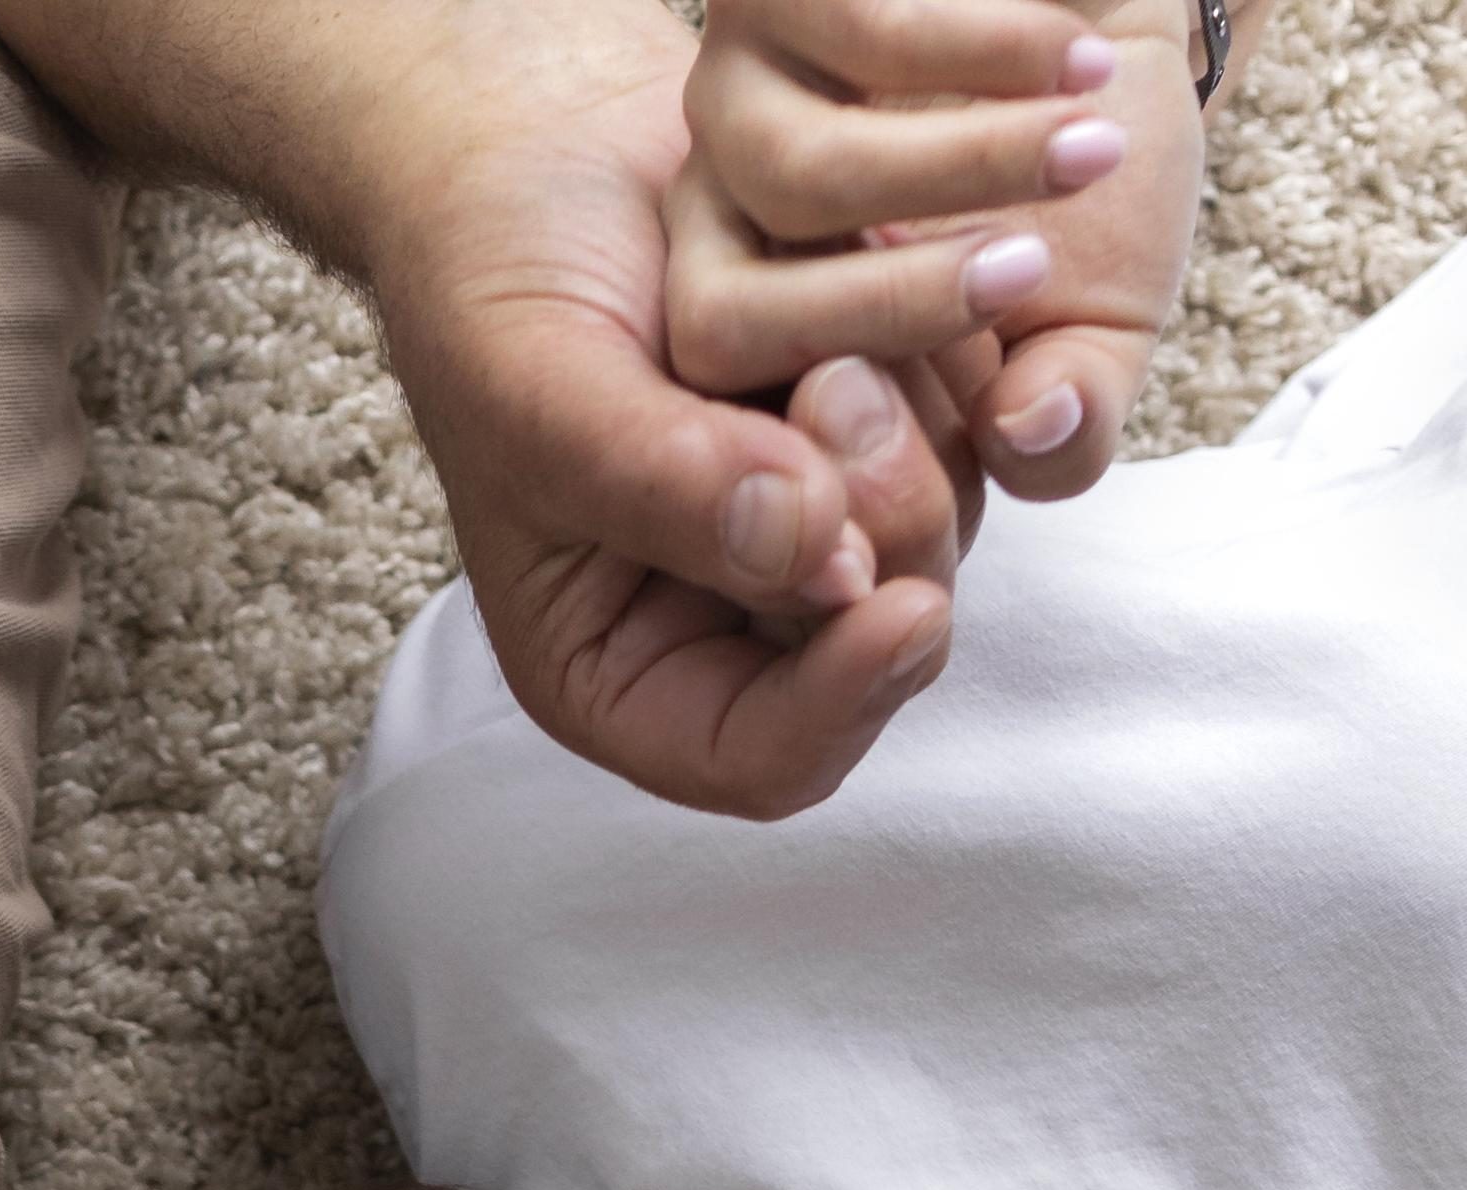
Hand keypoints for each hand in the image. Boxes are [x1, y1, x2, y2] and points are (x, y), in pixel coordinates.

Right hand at [372, 62, 982, 818]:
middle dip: (880, 521)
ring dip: (910, 425)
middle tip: (835, 382)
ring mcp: (814, 532)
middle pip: (875, 650)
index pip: (760, 762)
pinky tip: (869, 289)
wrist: (538, 149)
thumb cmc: (496, 285)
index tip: (895, 605)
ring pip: (938, 536)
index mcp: (621, 670)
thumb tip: (809, 553)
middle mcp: (727, 626)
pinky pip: (970, 431)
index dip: (839, 704)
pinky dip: (941, 364)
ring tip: (828, 328)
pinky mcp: (875, 437)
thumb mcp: (539, 393)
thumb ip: (660, 483)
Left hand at [671, 0, 1209, 495]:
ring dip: (965, 165)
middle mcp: (719, 241)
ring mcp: (732, 111)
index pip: (729, 451)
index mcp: (775, 353)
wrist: (1128, 6)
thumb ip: (1071, 418)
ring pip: (793, 177)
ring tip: (1092, 149)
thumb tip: (1029, 437)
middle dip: (887, 308)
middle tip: (1029, 272)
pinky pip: (858, 36)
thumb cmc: (1100, 166)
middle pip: (720, 325)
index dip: (838, 458)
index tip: (990, 419)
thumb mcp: (1103, 320)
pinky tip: (1081, 66)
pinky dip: (994, 52)